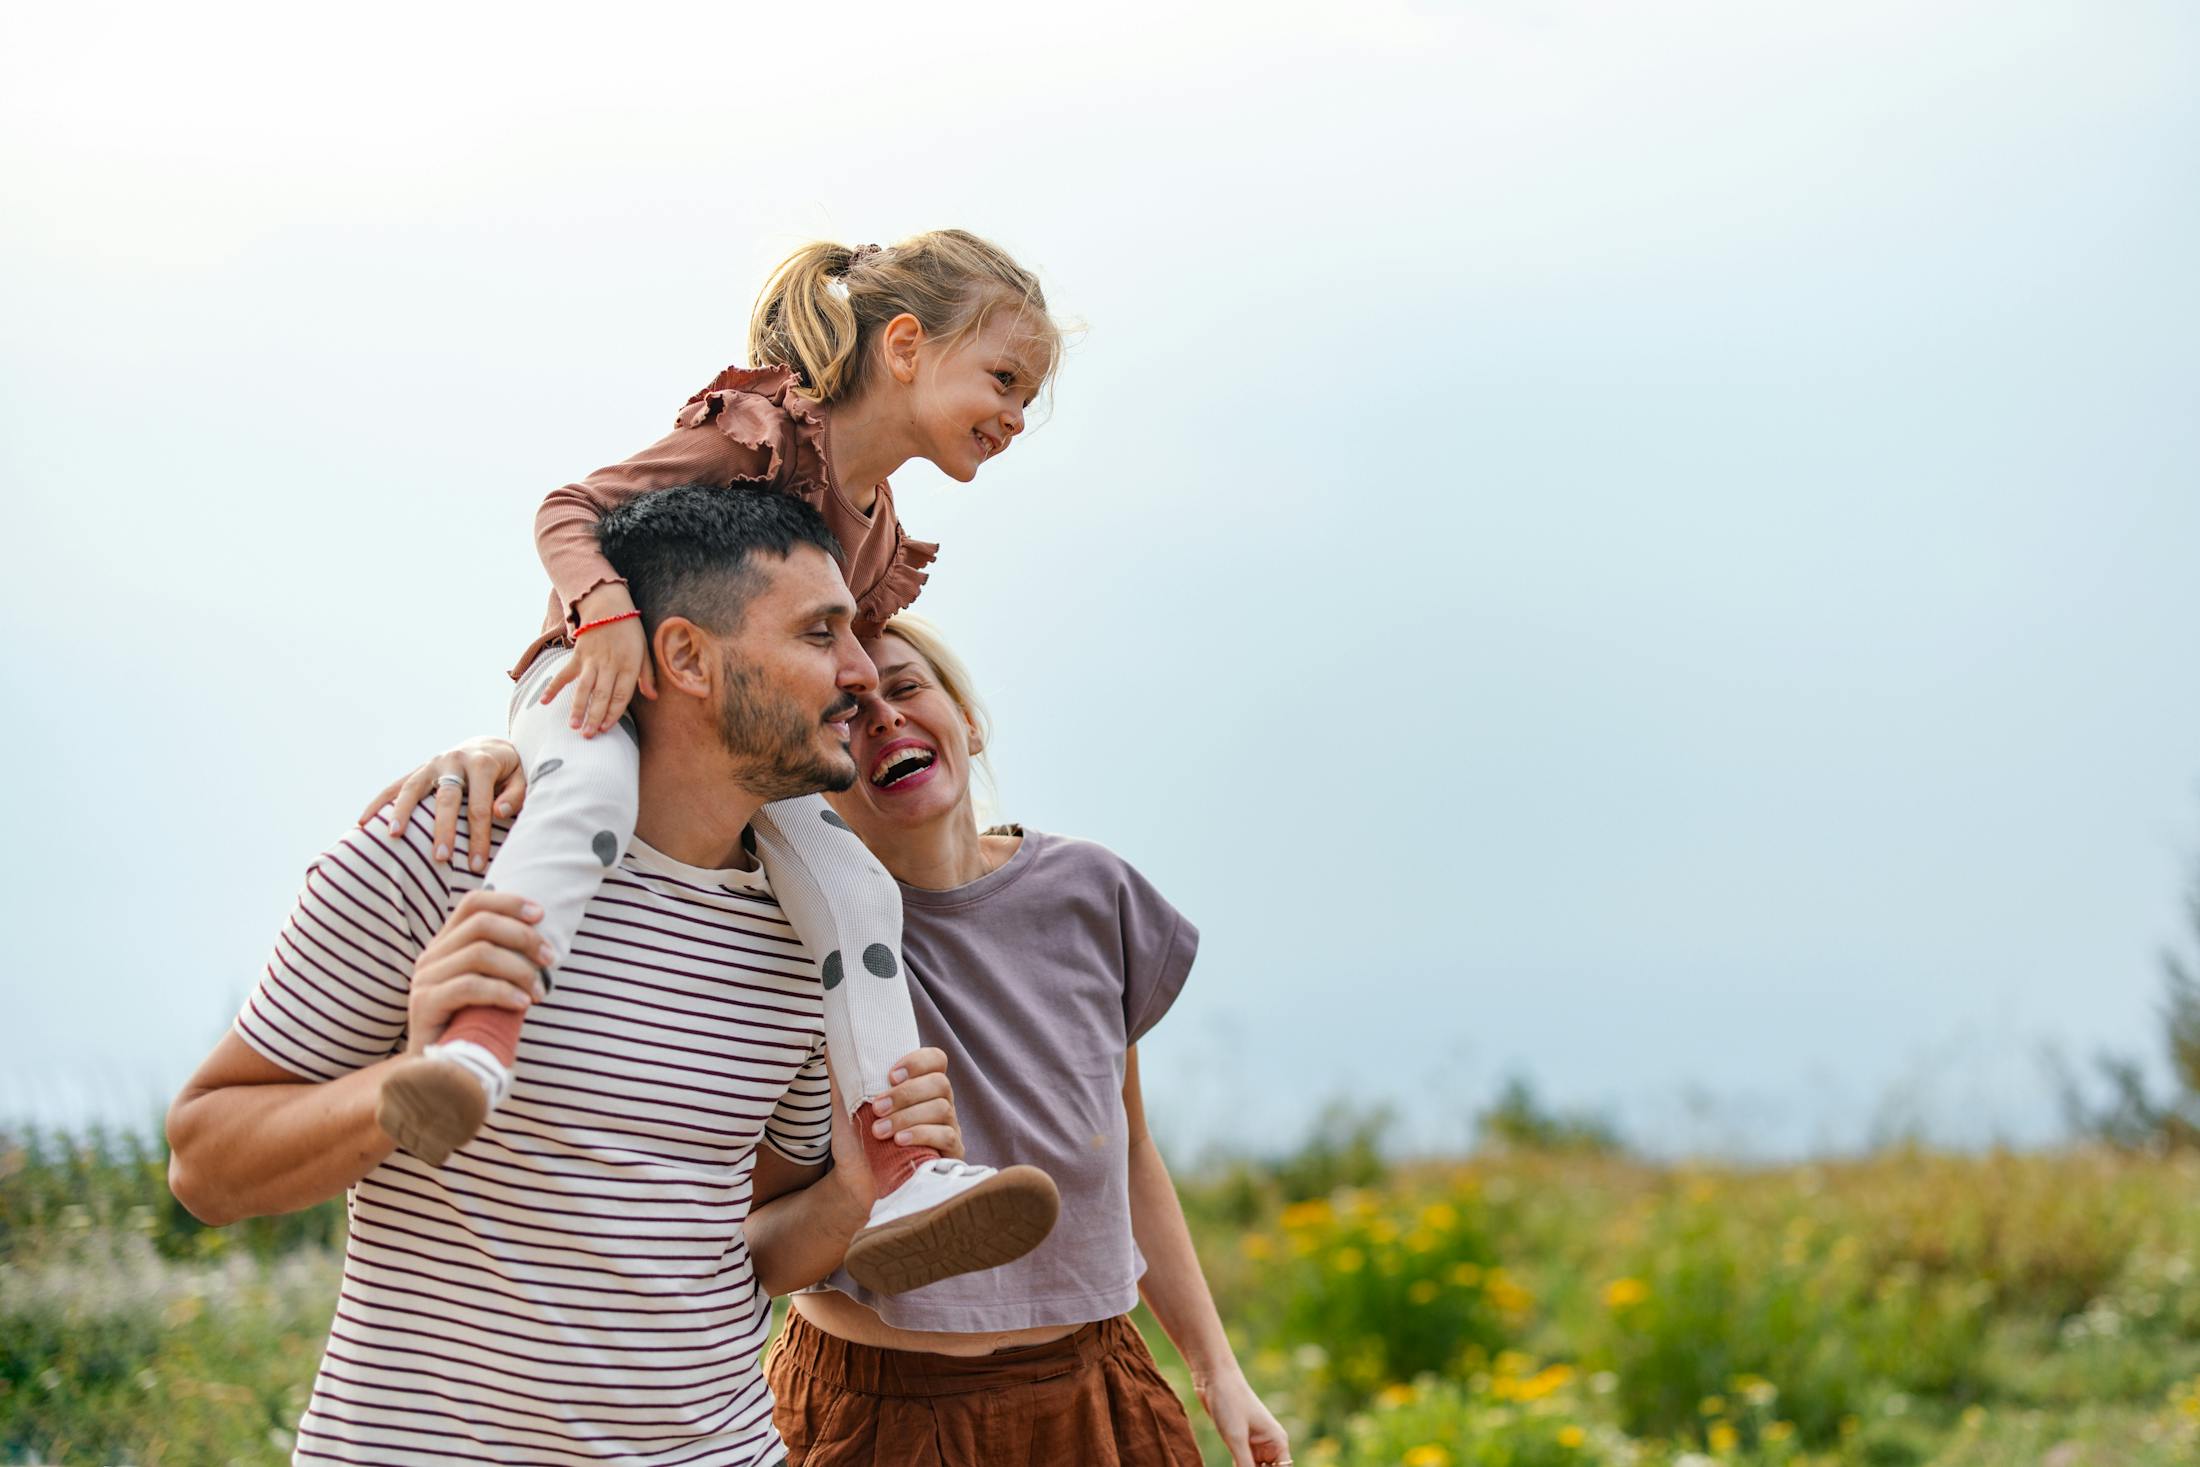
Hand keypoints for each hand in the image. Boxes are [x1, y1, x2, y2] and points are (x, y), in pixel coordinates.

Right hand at [358, 737, 525, 872]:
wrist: (489, 745)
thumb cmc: (509, 771)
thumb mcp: (522, 777)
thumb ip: (516, 795)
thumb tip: (500, 812)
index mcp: (482, 763)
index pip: (480, 806)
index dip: (478, 837)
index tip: (478, 865)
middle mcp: (453, 760)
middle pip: (446, 798)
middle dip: (442, 829)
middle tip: (440, 858)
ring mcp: (432, 764)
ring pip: (413, 788)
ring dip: (401, 812)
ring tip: (393, 837)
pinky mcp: (419, 770)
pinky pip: (395, 786)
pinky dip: (379, 803)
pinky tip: (363, 822)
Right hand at [405, 891, 551, 1055]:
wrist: (439, 1073)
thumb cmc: (474, 1027)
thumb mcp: (491, 988)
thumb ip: (503, 961)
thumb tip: (541, 938)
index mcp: (445, 945)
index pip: (473, 903)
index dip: (508, 902)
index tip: (541, 914)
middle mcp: (431, 956)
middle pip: (482, 924)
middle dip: (524, 937)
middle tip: (550, 959)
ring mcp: (424, 979)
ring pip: (480, 953)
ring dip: (520, 969)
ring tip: (540, 992)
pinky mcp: (424, 1004)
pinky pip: (470, 986)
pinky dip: (503, 992)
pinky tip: (523, 1004)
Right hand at [542, 584, 656, 737]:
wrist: (608, 606)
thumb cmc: (629, 632)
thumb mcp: (644, 651)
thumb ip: (647, 676)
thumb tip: (653, 697)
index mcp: (629, 665)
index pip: (621, 695)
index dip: (613, 713)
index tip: (606, 729)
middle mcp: (609, 664)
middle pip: (602, 695)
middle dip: (595, 717)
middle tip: (588, 736)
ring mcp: (591, 660)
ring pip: (584, 687)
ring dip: (577, 708)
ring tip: (573, 726)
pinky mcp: (577, 655)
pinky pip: (564, 674)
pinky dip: (553, 687)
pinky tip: (544, 702)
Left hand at [825, 1047, 961, 1213]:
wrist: (855, 1184)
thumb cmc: (857, 1142)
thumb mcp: (847, 1107)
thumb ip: (844, 1077)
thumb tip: (833, 1045)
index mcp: (920, 1087)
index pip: (935, 1060)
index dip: (918, 1061)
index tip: (890, 1075)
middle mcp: (939, 1104)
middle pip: (939, 1083)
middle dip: (906, 1094)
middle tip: (876, 1108)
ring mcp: (948, 1129)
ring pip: (942, 1109)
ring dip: (907, 1116)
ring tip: (879, 1131)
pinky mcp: (950, 1155)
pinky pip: (946, 1136)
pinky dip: (921, 1134)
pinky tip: (899, 1141)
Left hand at [1195, 1366, 1290, 1466]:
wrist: (1213, 1377)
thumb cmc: (1229, 1402)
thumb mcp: (1236, 1438)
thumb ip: (1246, 1466)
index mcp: (1277, 1442)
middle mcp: (1270, 1445)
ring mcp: (1254, 1444)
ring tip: (1236, 1465)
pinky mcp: (1240, 1442)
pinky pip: (1243, 1465)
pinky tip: (1233, 1466)